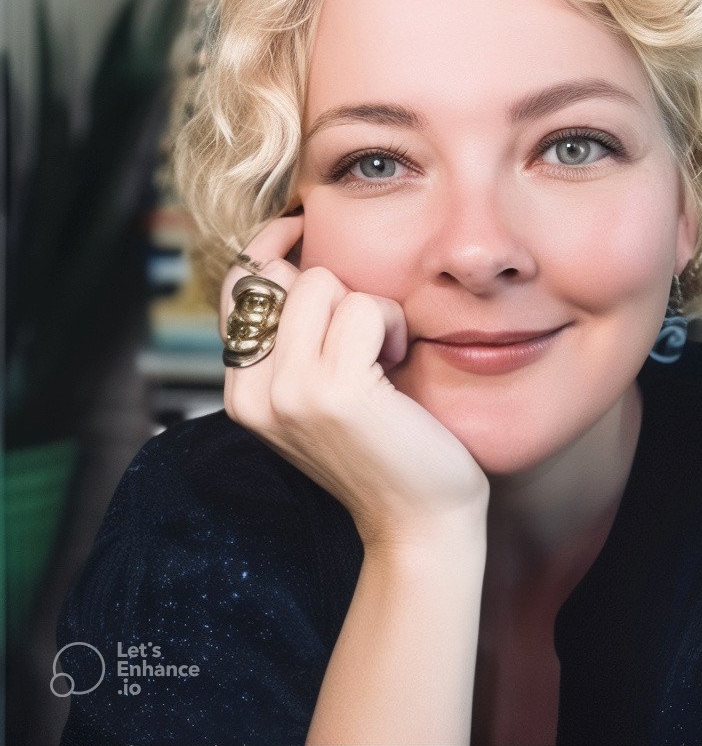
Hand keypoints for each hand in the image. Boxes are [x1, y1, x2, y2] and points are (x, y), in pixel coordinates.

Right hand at [221, 214, 489, 553]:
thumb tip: (288, 255)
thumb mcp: (320, 390)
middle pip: (279, 275)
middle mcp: (251, 393)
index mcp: (242, 392)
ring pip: (321, 282)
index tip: (303, 226)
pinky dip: (393, 324)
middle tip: (369, 333)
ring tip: (385, 354)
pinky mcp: (332, 391)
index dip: (271, 245)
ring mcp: (287, 392)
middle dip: (336, 288)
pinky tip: (399, 363)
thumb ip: (293, 337)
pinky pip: (365, 307)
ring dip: (369, 307)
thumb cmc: (384, 445)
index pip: (237, 285)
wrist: (419, 518)